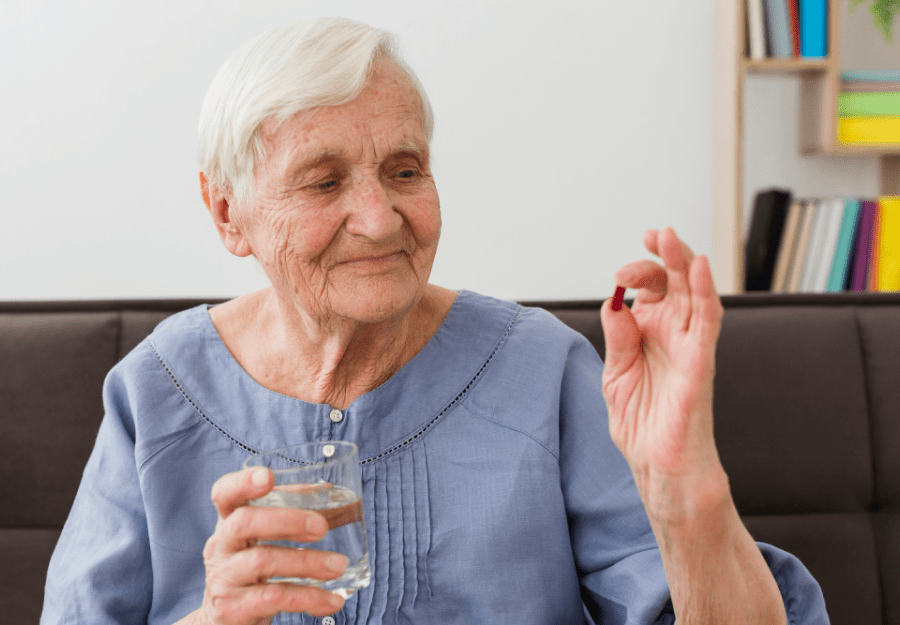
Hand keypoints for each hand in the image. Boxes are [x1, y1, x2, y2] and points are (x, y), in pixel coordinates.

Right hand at [195, 468, 347, 624]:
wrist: (224, 621)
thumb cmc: (250, 570)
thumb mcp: (262, 540)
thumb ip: (289, 512)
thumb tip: (327, 490)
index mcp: (228, 522)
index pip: (224, 494)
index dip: (242, 483)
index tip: (267, 476)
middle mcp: (221, 547)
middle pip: (244, 522)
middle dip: (287, 520)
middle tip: (322, 527)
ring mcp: (224, 578)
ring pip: (263, 561)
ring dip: (308, 561)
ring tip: (339, 565)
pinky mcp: (234, 609)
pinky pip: (275, 599)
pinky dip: (309, 598)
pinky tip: (333, 601)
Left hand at [599, 227, 726, 522]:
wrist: (658, 464)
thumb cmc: (642, 422)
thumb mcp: (616, 375)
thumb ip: (617, 338)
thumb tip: (614, 302)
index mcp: (650, 331)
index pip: (649, 288)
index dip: (639, 270)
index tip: (620, 271)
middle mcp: (673, 333)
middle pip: (674, 281)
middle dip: (662, 254)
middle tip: (651, 236)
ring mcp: (690, 345)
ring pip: (694, 292)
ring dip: (684, 262)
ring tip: (669, 237)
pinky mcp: (701, 362)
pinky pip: (708, 321)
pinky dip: (705, 292)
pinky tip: (699, 269)